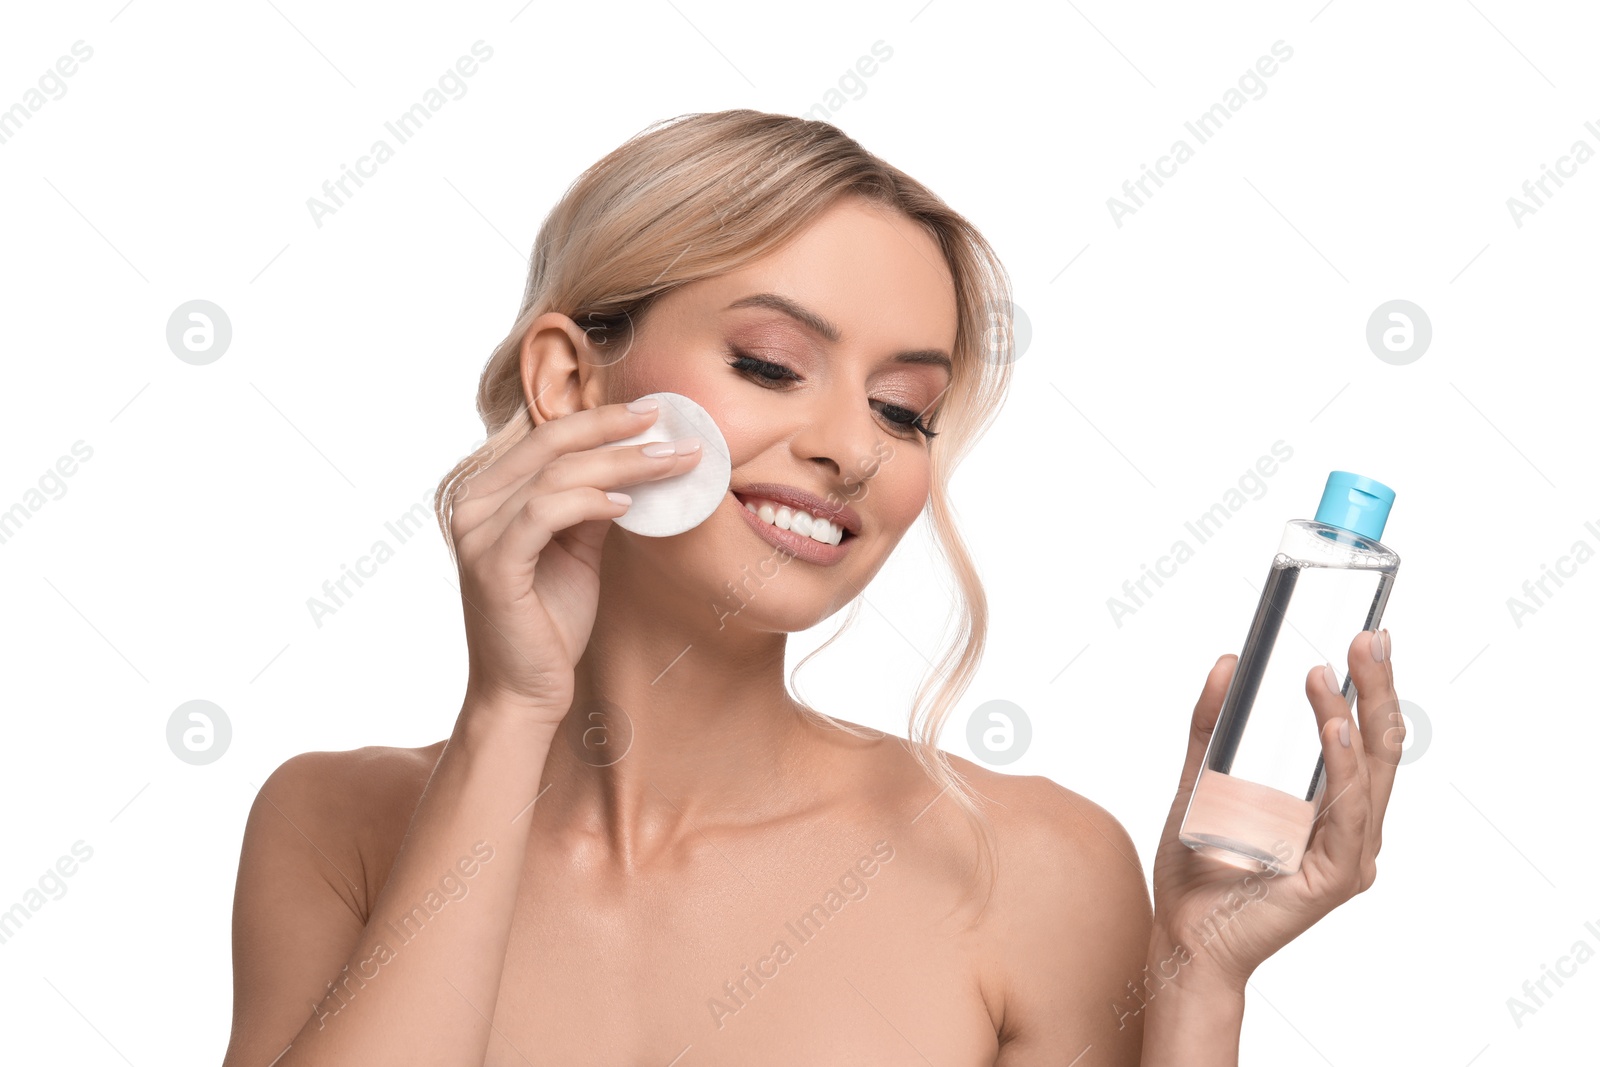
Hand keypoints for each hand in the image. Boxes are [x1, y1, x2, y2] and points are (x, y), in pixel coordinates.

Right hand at [446, 399, 703, 724]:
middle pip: (551, 445)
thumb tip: (632, 466)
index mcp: (490, 496)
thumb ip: (589, 506)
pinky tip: (627, 505)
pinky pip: (544, 513)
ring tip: (668, 464)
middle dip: (614, 429)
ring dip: (619, 464)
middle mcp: (474, 506)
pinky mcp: (493, 565)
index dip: (600, 419)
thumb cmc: (550, 623)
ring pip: (555, 475)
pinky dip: (588, 502)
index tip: (653, 412)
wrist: (525, 691)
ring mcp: (479, 535)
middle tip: (667, 423)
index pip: (547, 438)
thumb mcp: (575, 550)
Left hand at [1147, 629, 1400, 989]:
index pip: (1362, 738)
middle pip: (1379, 748)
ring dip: (1352, 715)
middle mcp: (1350, 829)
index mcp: (1329, 807)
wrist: (1182, 937)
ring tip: (1330, 670)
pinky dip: (1341, 767)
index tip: (1366, 636)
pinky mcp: (1334, 877)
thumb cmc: (1196, 870)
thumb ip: (1211, 726)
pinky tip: (1332, 729)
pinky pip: (1347, 813)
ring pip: (1368, 774)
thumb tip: (1228, 663)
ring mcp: (1348, 854)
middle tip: (1371, 636)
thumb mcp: (1199, 780)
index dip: (1369, 688)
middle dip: (1377, 688)